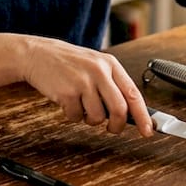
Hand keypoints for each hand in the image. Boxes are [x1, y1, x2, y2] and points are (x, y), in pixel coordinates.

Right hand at [20, 38, 153, 136]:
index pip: (133, 94)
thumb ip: (112, 85)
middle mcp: (99, 71)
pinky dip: (72, 116)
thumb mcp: (95, 65)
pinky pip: (76, 117)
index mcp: (110, 64)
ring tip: (81, 106)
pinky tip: (67, 102)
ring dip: (90, 119)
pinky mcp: (67, 93)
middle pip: (119, 110)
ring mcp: (83, 82)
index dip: (143, 116)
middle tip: (112, 128)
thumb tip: (129, 113)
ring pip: (98, 117)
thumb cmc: (68, 63)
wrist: (37, 54)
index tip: (148, 130)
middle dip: (117, 125)